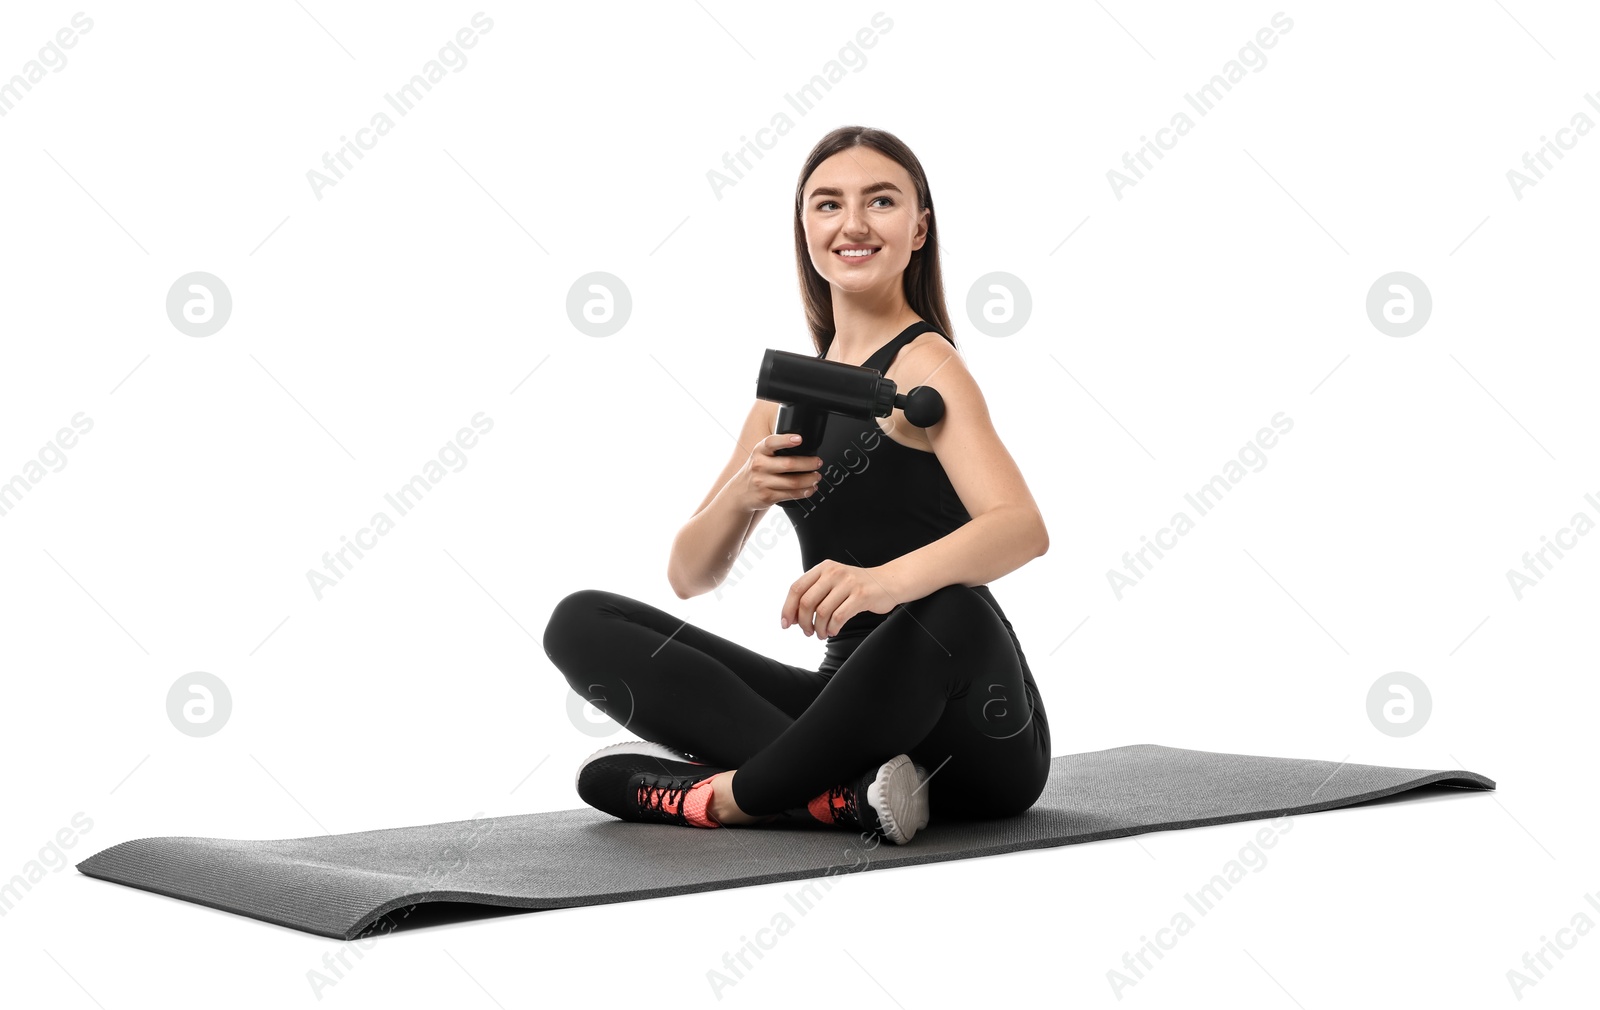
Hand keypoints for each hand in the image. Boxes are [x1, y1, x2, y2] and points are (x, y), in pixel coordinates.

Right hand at [736, 433, 823, 510]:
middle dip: (808, 463)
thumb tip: (803, 443)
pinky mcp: (768, 497)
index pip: (771, 442)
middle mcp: (760, 466)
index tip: (799, 439)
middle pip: (789, 464)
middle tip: (818, 462)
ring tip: (816, 477)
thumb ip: (776, 449)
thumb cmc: (757, 470)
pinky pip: (791, 494)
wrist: (741, 492)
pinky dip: (805, 492)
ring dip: (810, 479)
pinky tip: (810, 488)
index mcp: (759, 451)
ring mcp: (763, 482)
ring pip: (793, 482)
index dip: (786, 440)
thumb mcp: (761, 455)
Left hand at [780, 560, 897, 638]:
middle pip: (806, 602)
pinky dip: (832, 628)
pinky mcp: (861, 595)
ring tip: (821, 634)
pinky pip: (838, 617)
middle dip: (803, 622)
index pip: (796, 588)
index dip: (787, 608)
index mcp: (823, 568)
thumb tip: (792, 617)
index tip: (786, 624)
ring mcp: (847, 583)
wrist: (888, 582)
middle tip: (807, 632)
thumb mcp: (833, 581)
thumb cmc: (856, 587)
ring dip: (818, 629)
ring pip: (821, 612)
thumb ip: (813, 593)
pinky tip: (833, 631)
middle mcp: (833, 572)